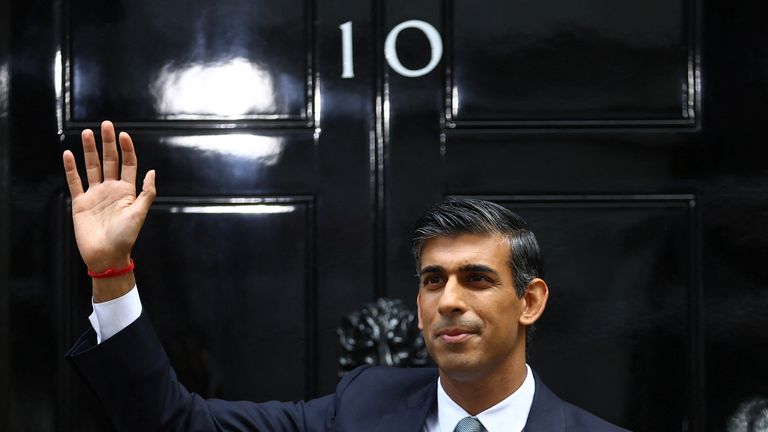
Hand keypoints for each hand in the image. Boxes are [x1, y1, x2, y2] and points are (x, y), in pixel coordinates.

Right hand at [62, 120, 155, 274]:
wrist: (106, 256)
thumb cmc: (126, 237)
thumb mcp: (140, 214)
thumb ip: (146, 192)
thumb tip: (152, 171)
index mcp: (127, 191)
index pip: (128, 164)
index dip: (127, 149)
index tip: (124, 135)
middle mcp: (111, 189)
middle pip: (109, 161)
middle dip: (108, 143)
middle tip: (106, 124)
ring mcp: (95, 194)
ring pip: (91, 167)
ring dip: (89, 150)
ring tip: (88, 133)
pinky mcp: (80, 202)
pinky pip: (74, 182)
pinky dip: (71, 168)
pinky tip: (68, 154)